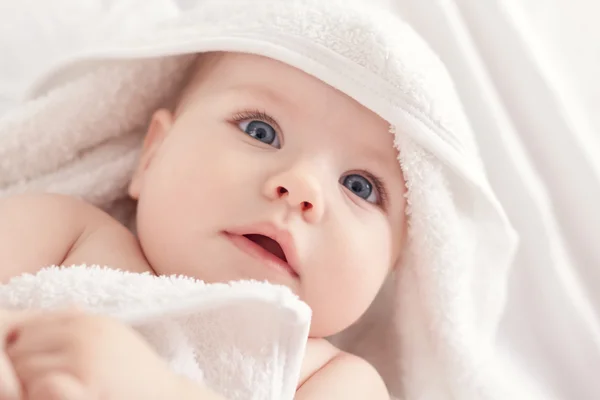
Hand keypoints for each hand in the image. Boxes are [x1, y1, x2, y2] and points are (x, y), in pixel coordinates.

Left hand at [4, 309, 183, 399]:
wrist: (167, 398)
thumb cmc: (138, 375)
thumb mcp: (115, 337)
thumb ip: (87, 324)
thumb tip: (66, 309)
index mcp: (89, 321)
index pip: (29, 328)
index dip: (26, 351)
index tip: (40, 369)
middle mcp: (86, 334)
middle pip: (21, 349)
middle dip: (23, 370)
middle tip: (45, 385)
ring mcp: (86, 358)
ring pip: (25, 371)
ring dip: (30, 387)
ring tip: (57, 393)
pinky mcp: (88, 386)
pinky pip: (41, 386)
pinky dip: (41, 395)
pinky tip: (63, 397)